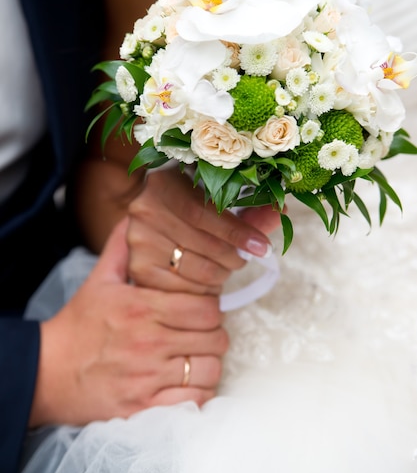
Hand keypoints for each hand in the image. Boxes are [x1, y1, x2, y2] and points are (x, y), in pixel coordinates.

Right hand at [29, 218, 227, 427]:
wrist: (48, 373)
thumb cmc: (78, 326)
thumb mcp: (98, 280)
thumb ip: (122, 247)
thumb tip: (135, 216)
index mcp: (142, 307)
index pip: (207, 308)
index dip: (211, 309)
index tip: (201, 311)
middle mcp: (150, 341)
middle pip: (215, 337)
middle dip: (213, 334)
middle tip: (199, 334)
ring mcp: (149, 377)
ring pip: (211, 368)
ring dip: (208, 363)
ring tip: (194, 358)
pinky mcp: (146, 407)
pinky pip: (195, 400)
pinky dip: (198, 392)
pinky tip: (186, 382)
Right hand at [126, 168, 280, 294]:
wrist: (154, 233)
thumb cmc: (194, 215)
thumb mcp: (219, 206)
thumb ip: (249, 210)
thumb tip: (281, 212)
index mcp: (165, 182)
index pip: (204, 212)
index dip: (237, 232)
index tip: (263, 247)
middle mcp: (144, 208)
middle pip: (205, 244)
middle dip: (234, 257)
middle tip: (242, 259)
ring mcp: (139, 240)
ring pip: (199, 269)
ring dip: (222, 274)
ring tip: (222, 266)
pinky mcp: (139, 268)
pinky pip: (186, 288)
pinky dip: (205, 290)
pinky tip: (204, 280)